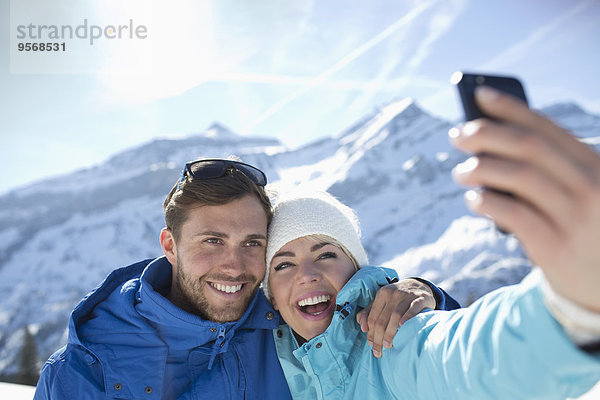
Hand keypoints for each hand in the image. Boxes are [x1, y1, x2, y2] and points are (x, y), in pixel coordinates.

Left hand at [356, 278, 435, 357]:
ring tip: (388, 345)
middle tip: (379, 351)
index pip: (373, 317)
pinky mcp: (421, 298)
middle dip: (379, 337)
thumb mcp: (381, 302)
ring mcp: (407, 295)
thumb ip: (368, 313)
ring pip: (396, 315)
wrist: (418, 286)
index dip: (370, 333)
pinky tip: (403, 326)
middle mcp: (393, 293)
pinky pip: (413, 308)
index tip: (371, 345)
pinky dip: (407, 317)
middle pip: (382, 319)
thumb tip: (363, 328)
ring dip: (390, 332)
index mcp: (382, 294)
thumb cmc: (396, 298)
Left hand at [449, 86, 599, 311]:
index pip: (547, 128)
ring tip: (460, 171)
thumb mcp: (578, 194)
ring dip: (480, 168)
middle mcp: (591, 187)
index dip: (511, 108)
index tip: (480, 94)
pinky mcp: (556, 248)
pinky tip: (472, 199)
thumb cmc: (584, 231)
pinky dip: (486, 201)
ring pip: (518, 177)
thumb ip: (546, 170)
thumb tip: (488, 142)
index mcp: (596, 166)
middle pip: (528, 147)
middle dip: (487, 134)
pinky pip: (513, 214)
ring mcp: (576, 218)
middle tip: (456, 134)